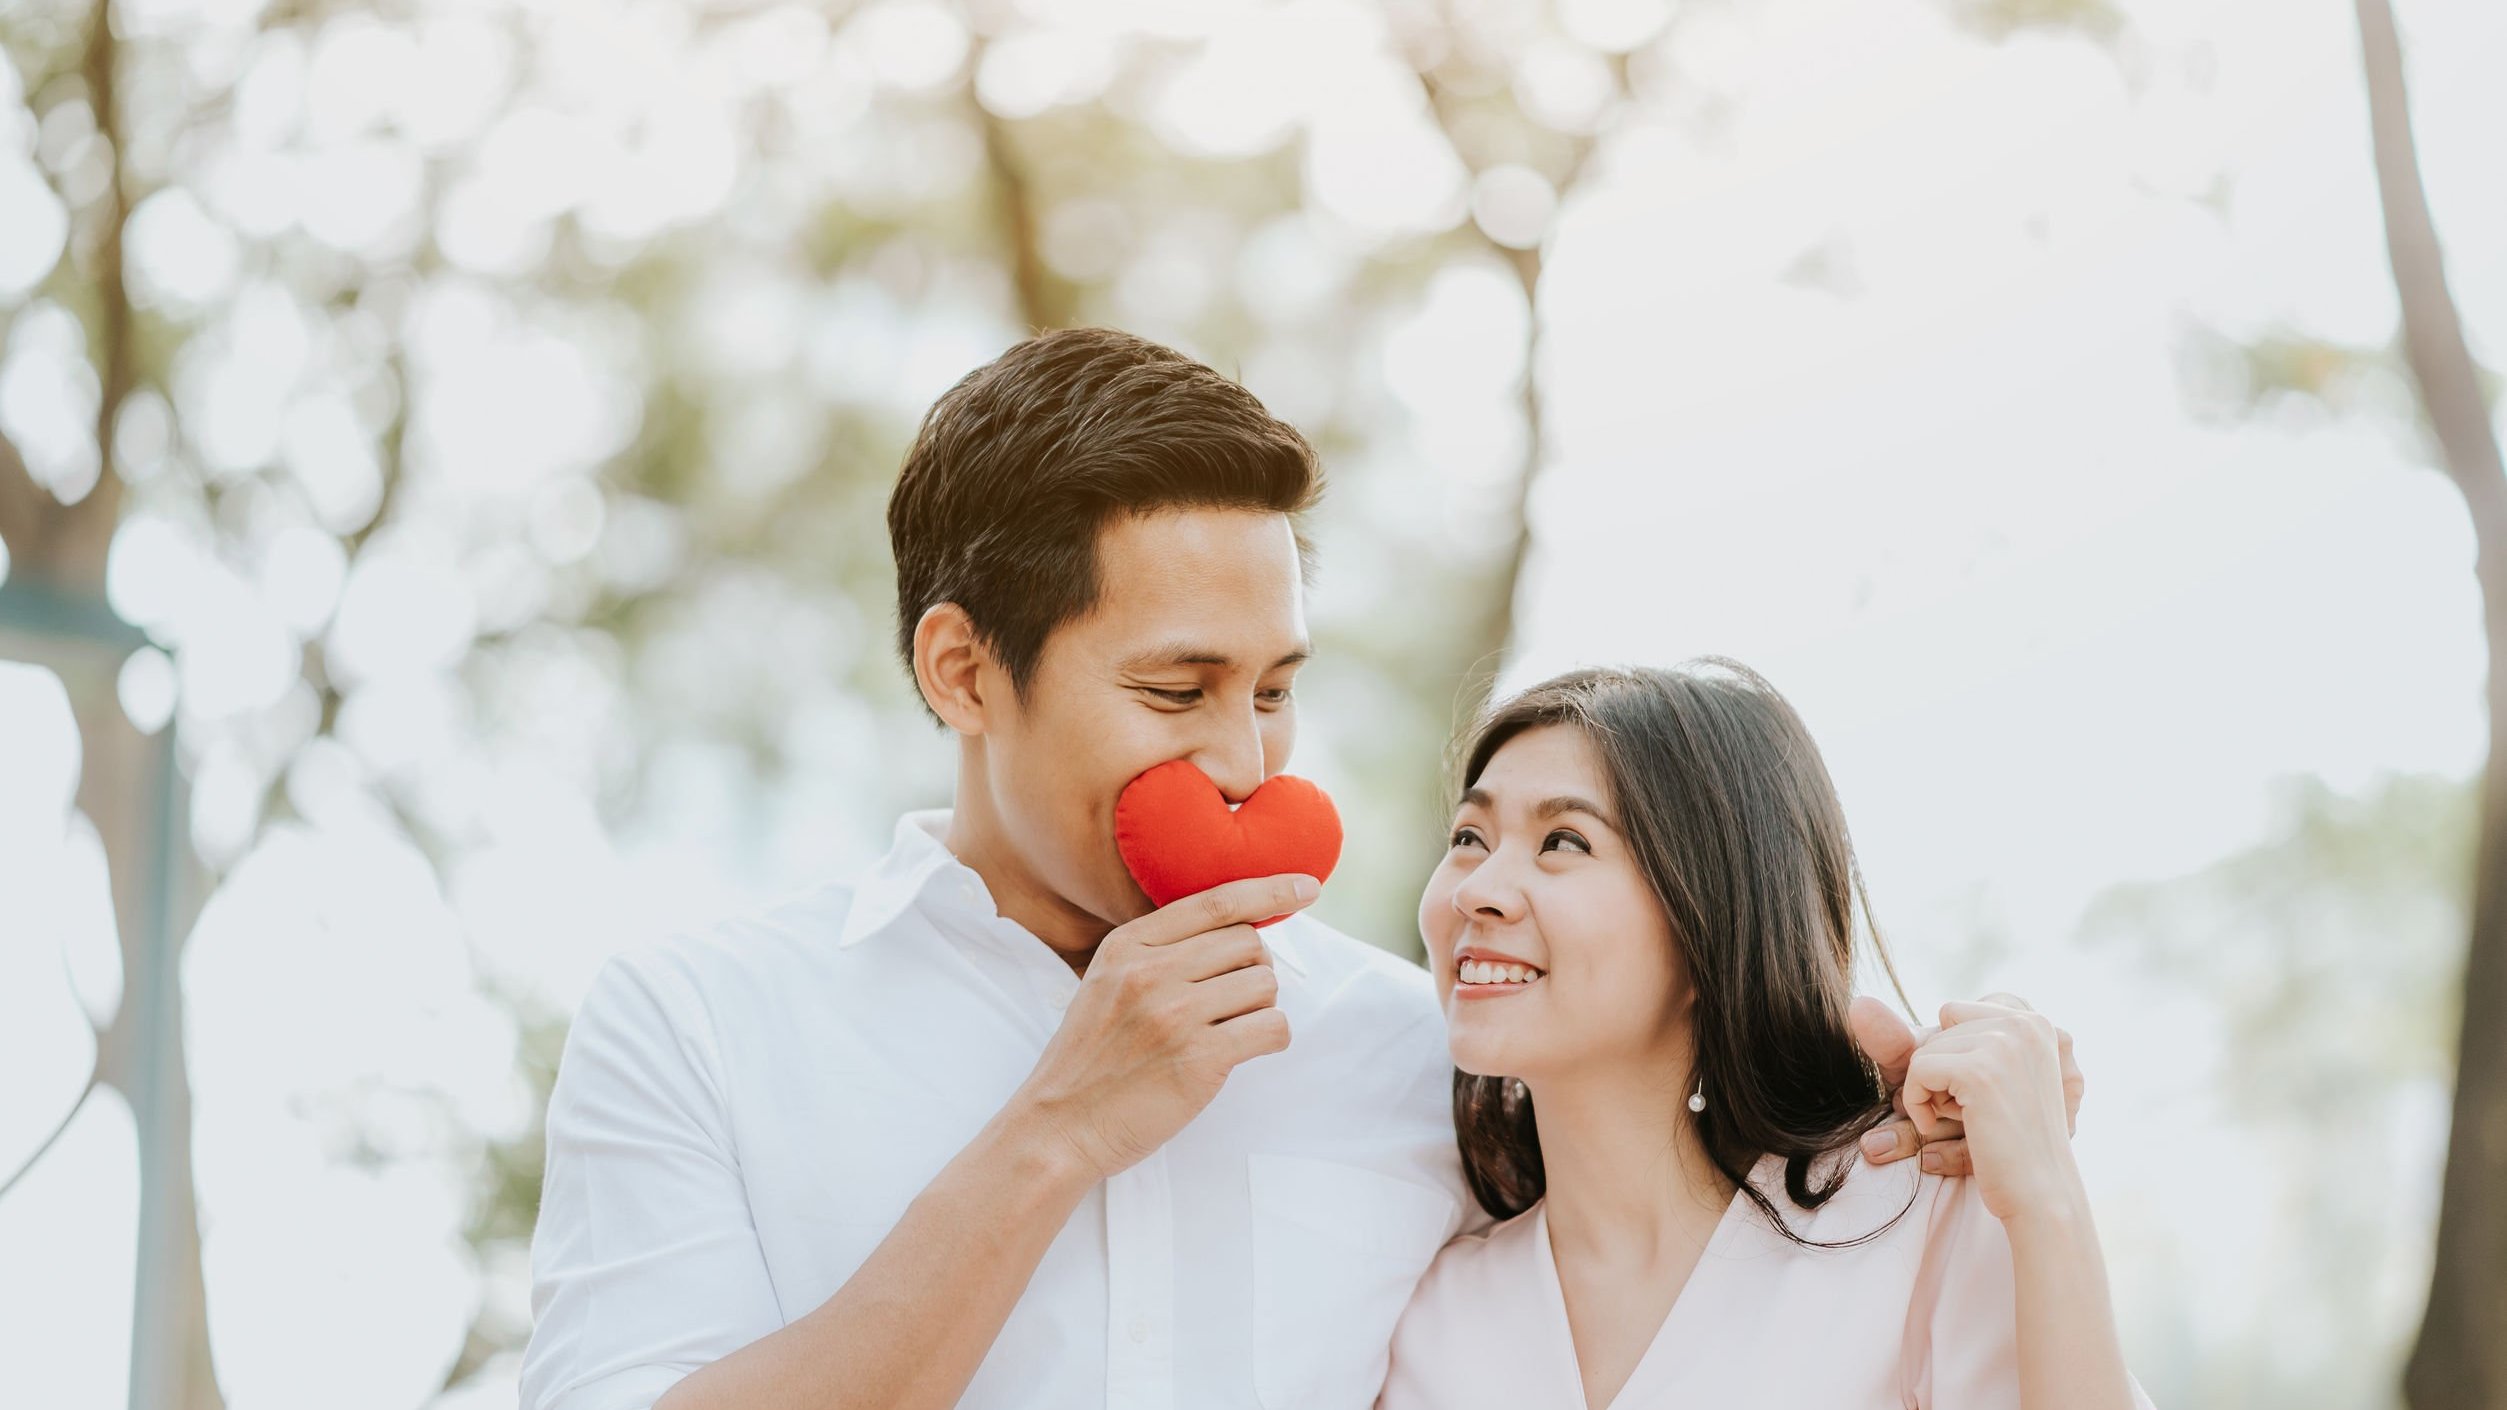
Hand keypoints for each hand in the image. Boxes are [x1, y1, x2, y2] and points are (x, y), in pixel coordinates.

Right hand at [1010, 873, 1316, 1181]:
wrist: (1060, 1126)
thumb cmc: (1091, 1058)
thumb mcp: (1106, 982)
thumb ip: (1158, 952)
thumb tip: (1238, 930)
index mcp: (1127, 946)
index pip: (1215, 903)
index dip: (1269, 890)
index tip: (1305, 887)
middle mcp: (1151, 973)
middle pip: (1248, 943)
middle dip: (1254, 969)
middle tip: (1232, 1001)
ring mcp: (1176, 1015)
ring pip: (1264, 984)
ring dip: (1261, 1006)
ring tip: (1228, 1028)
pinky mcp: (1200, 1059)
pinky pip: (1272, 1028)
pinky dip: (1271, 1037)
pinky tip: (1244, 1050)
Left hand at [1900, 1000, 2086, 1221]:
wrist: (2040, 1199)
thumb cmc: (2001, 1144)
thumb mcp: (1966, 1082)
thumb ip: (1909, 1042)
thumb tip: (1857, 1004)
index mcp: (2033, 1022)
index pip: (1953, 1013)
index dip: (1950, 1056)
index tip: (1975, 1093)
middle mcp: (2026, 1023)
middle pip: (1939, 1027)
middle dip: (1941, 1073)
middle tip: (1970, 1111)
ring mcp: (2007, 1043)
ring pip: (1925, 1050)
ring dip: (1932, 1093)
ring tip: (1967, 1122)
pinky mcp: (1982, 1070)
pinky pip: (1918, 1071)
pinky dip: (1918, 1104)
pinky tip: (1938, 1134)